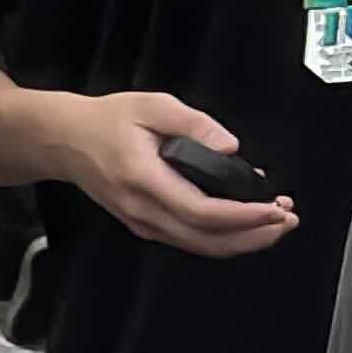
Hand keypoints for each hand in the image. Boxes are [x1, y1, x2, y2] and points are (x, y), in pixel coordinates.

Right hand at [51, 89, 297, 259]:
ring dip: (242, 241)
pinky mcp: (145, 225)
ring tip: (275, 225)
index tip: (273, 207)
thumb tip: (229, 147)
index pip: (200, 210)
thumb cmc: (105, 122)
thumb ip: (194, 124)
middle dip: (253, 235)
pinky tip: (244, 226)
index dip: (242, 216)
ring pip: (199, 246)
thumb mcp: (152, 106)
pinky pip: (189, 241)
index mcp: (143, 179)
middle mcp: (142, 209)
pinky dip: (222, 239)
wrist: (64, 141)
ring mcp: (142, 222)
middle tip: (287, 220)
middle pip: (205, 239)